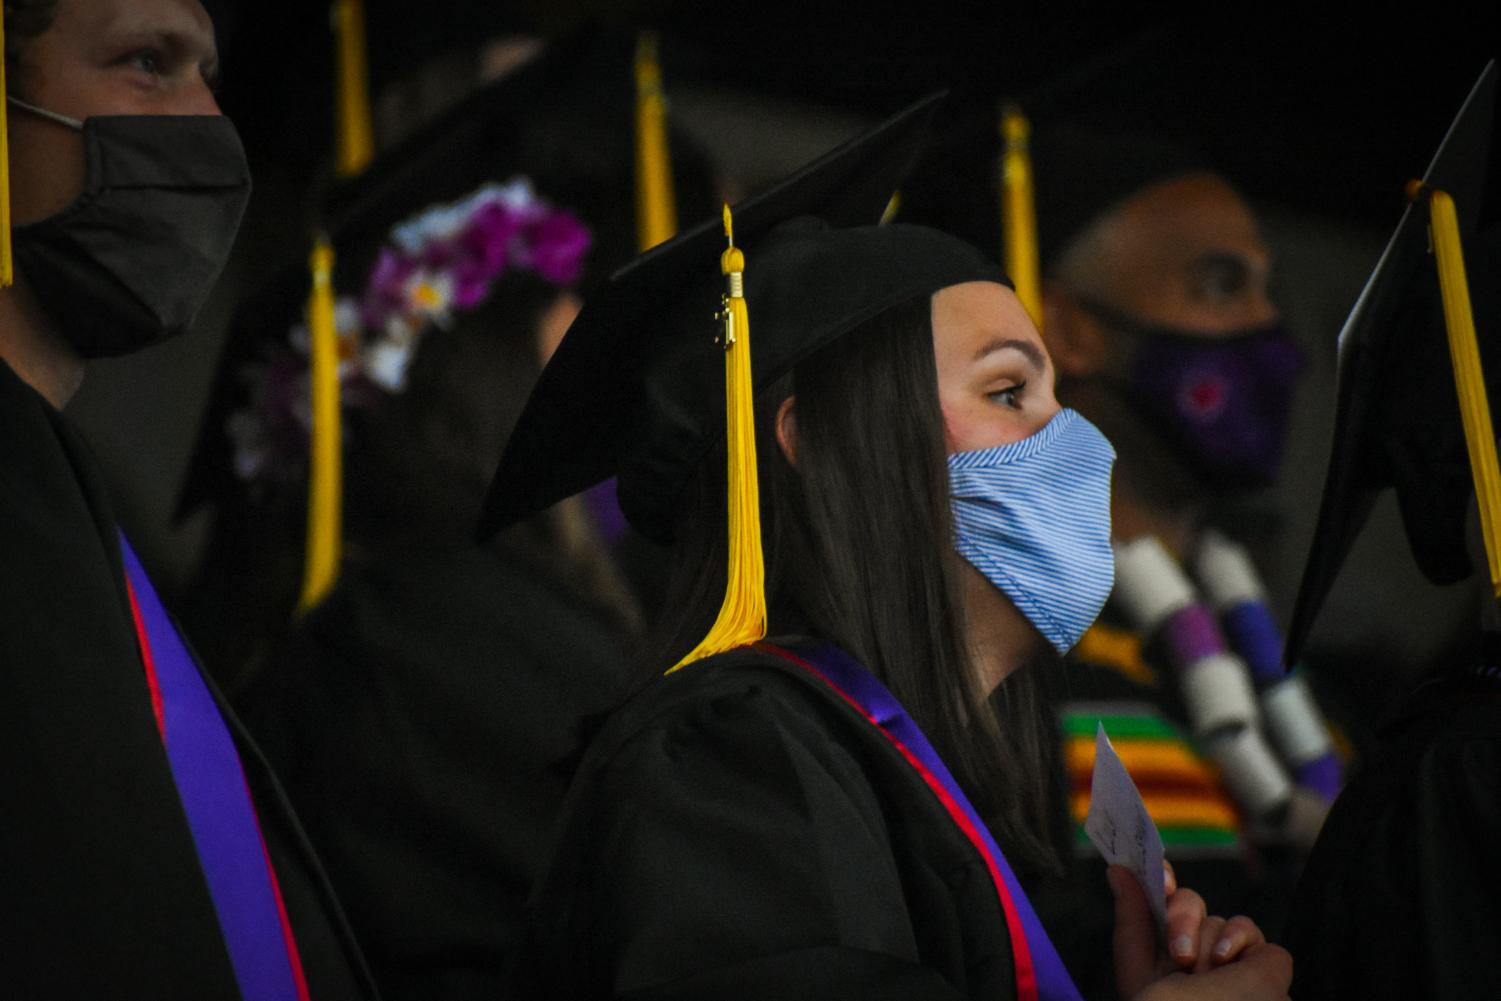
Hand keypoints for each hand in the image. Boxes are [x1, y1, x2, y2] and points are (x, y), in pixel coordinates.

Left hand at [1111, 864, 1290, 1000]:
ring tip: (1201, 977)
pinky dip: (1234, 938)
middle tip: (1181, 955)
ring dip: (1205, 945)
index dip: (1158, 877)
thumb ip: (1131, 920)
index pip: (1157, 896)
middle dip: (1181, 919)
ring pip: (1213, 918)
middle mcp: (1193, 944)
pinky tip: (1224, 961)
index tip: (1163, 880)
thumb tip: (1117, 870)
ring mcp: (1226, 950)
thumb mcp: (1139, 969)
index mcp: (1159, 945)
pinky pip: (1244, 926)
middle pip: (1187, 902)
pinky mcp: (1259, 957)